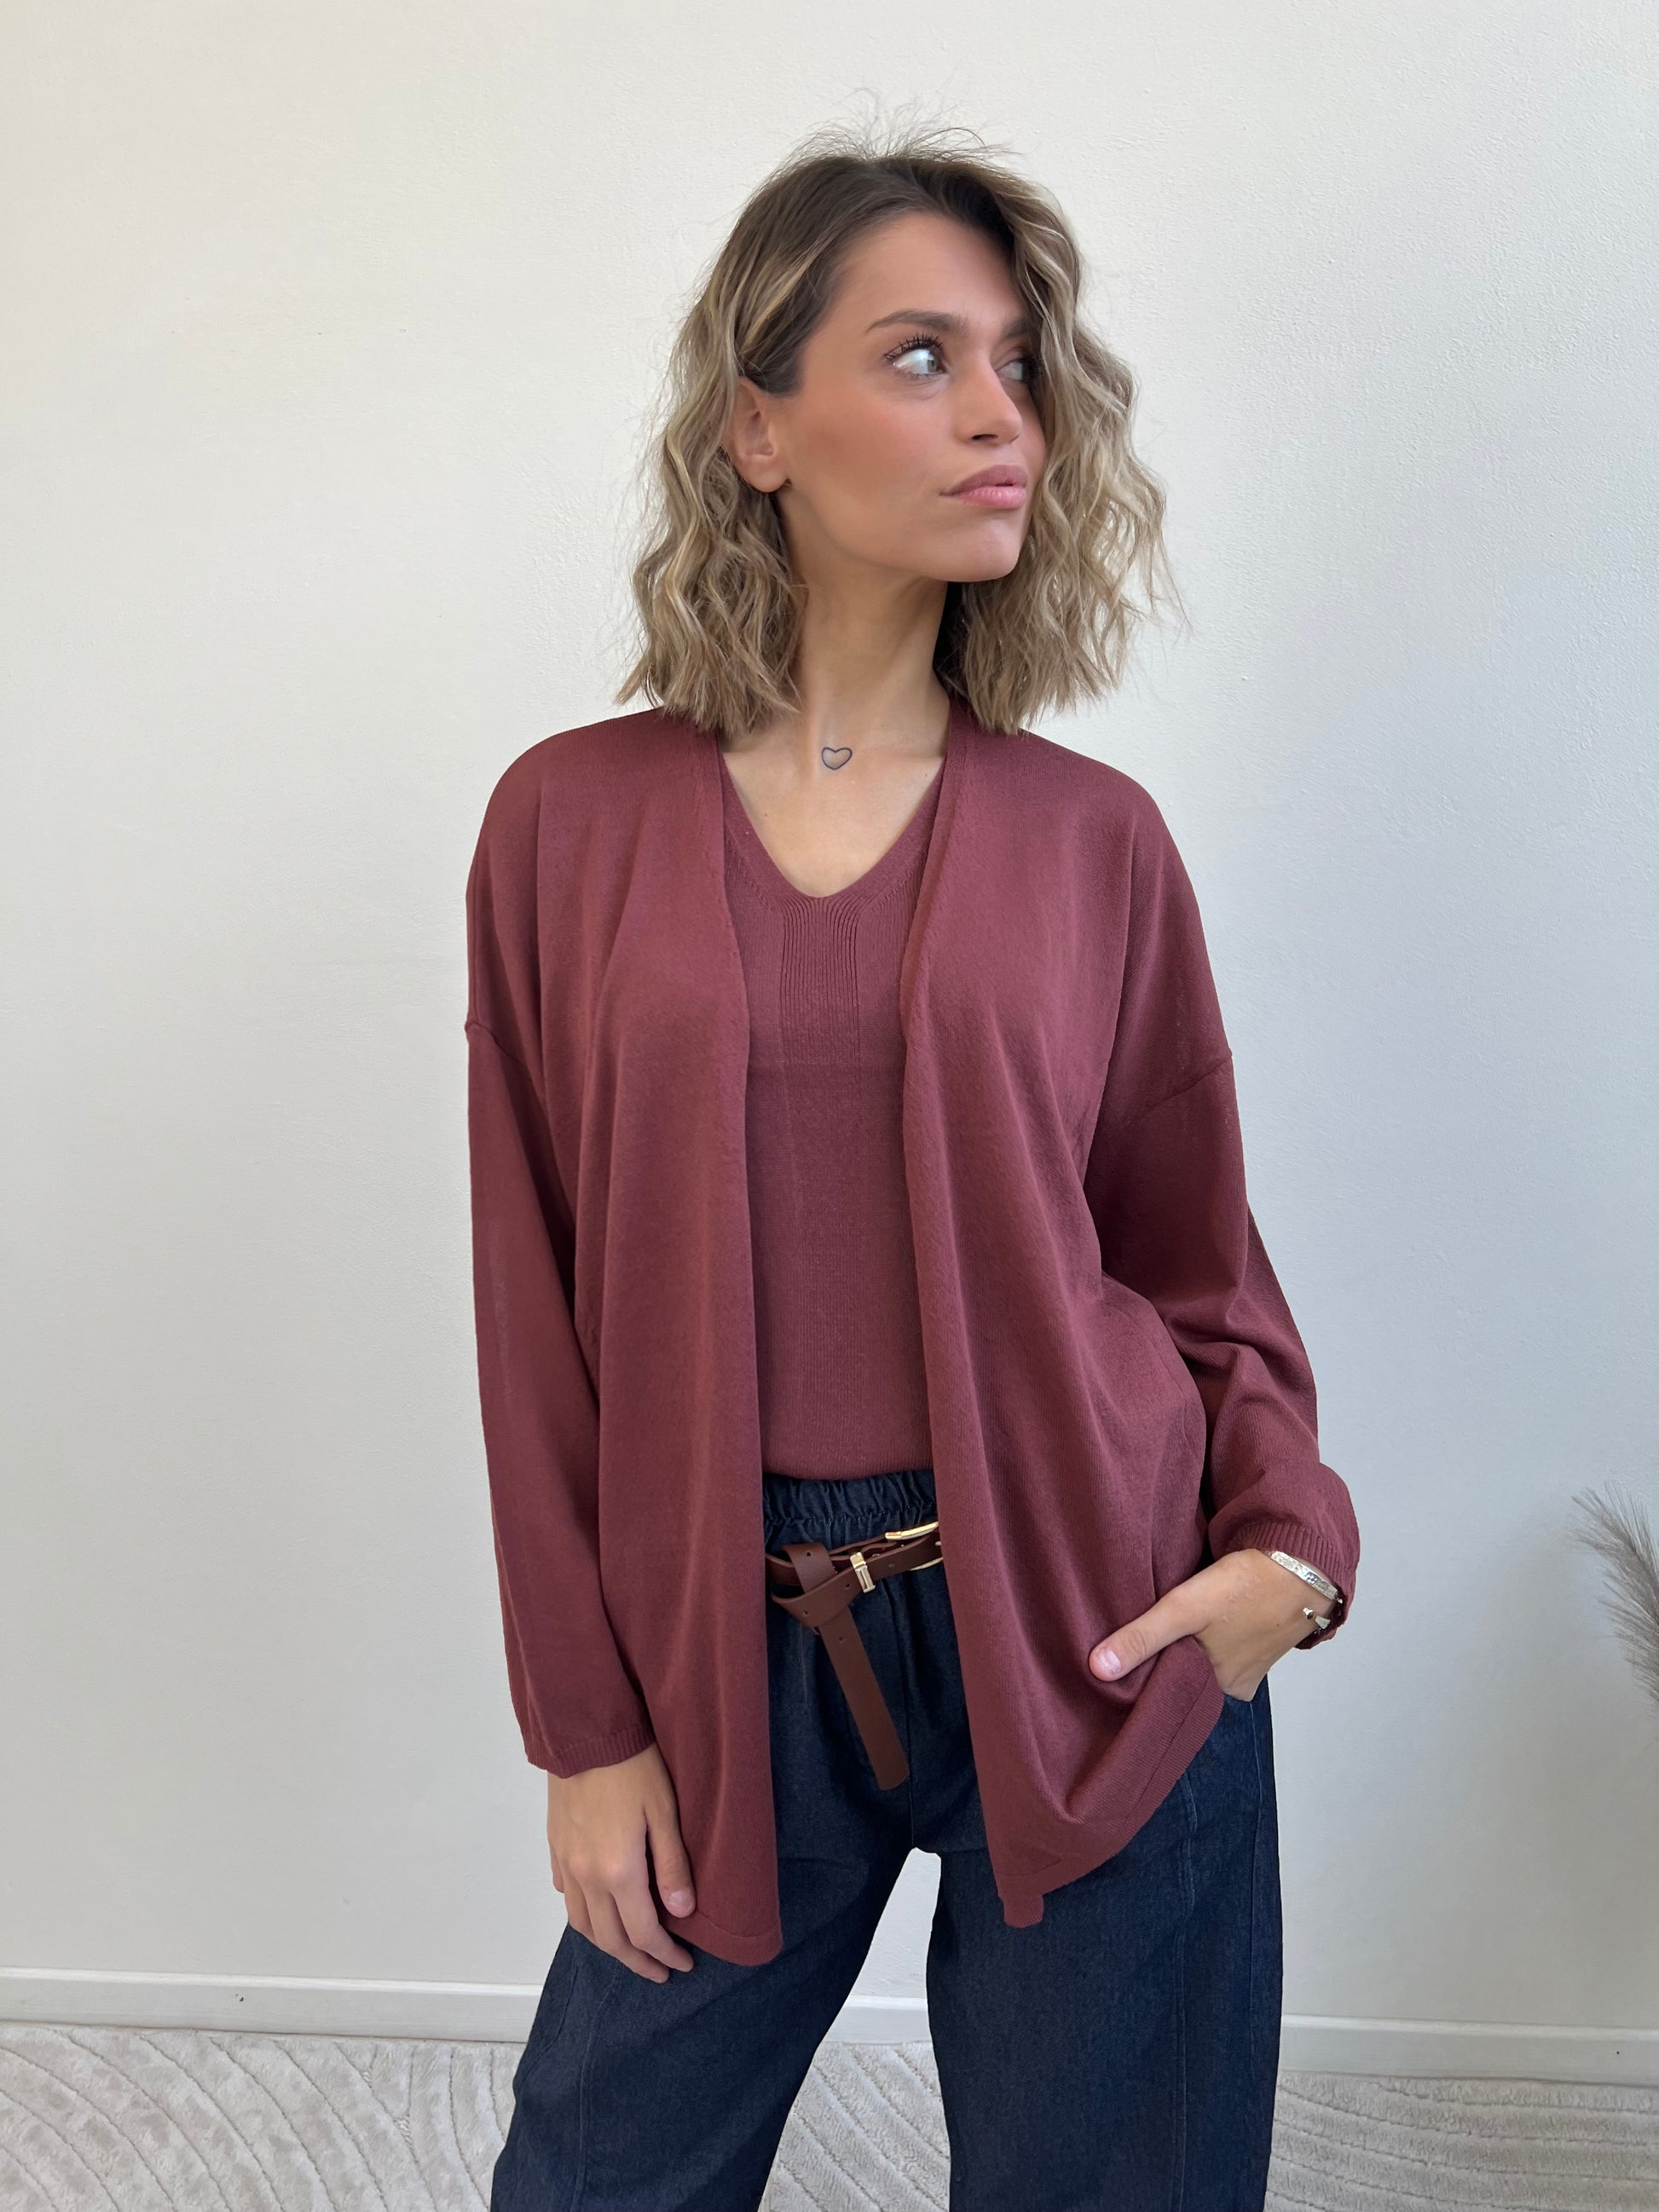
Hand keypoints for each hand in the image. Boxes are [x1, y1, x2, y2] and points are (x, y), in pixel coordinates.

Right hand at [546, 1743, 697, 1981]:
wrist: (584, 1732)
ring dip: (608, 1946)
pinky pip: (567, 1897)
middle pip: (610, 1939)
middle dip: (638, 1961)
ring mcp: (567, 1865)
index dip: (665, 1955)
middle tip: (661, 1972)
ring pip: (583, 1924)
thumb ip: (673, 1865)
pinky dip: (585, 1916)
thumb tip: (682, 1913)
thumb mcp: (665, 1812)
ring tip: (631, 1950)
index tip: (684, 1965)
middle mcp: (587, 1878)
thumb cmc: (633, 1766)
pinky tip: (599, 1910)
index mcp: (618, 1872)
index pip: (643, 1933)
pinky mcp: (555, 1848)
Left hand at [1087, 1549, 1328, 1702]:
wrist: (1305, 1562)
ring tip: (1165, 1622)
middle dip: (1169, 1656)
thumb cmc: (1246, 1588)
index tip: (1123, 1663)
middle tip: (1139, 1636)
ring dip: (1193, 1640)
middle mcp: (1238, 1681)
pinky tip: (1201, 1613)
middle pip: (1191, 1672)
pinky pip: (1228, 1638)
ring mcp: (1254, 1659)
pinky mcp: (1263, 1634)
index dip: (1150, 1674)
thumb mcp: (1186, 1609)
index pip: (1174, 1689)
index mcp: (1223, 1685)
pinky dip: (1214, 1628)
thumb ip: (1143, 1637)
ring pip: (1209, 1655)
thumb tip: (1097, 1670)